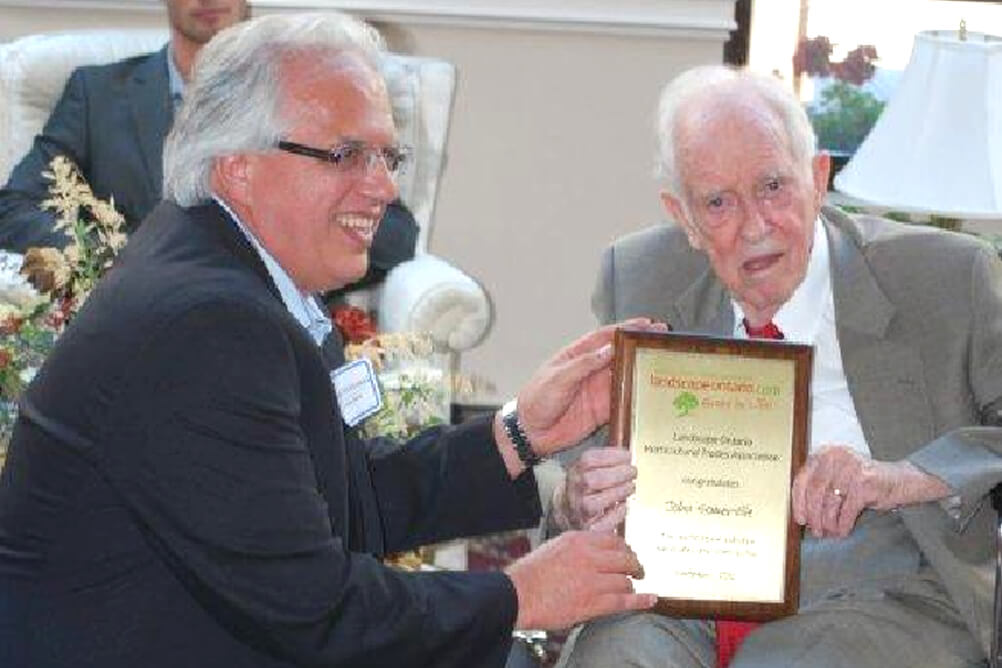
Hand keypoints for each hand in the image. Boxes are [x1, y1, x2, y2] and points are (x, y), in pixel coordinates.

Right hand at [504, 531, 656, 630]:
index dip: (624, 548)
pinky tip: (651, 599)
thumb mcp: (555, 547)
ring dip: (630, 584)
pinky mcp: (594, 602)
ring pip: (625, 580)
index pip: (613, 540)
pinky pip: (625, 600)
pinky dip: (641, 600)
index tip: (627, 554)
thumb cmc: (530, 574)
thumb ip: (578, 547)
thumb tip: (595, 552)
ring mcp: (594, 580)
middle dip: (634, 564)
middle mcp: (590, 556)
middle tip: (638, 569)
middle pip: (625, 557)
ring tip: (633, 586)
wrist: (517, 595)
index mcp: (579, 540)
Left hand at [512, 318, 667, 456]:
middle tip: (664, 343)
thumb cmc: (536, 399)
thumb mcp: (558, 378)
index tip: (647, 324)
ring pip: (626, 376)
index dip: (627, 329)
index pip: (606, 337)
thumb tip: (609, 349)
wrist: (531, 432)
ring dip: (643, 372)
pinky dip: (638, 398)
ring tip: (665, 366)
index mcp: (578, 355)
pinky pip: (624, 401)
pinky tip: (653, 395)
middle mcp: (591, 370)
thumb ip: (584, 364)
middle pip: (621, 354)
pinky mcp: (602, 410)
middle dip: (642, 348)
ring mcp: (598, 390)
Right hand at [554, 447, 634, 531]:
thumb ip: (605, 460)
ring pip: (594, 503)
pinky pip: (601, 524)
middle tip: (632, 472)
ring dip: (618, 492)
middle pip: (591, 480)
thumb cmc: (585, 488)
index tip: (628, 456)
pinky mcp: (588, 529)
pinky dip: (615, 514)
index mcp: (574, 472)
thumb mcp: (588, 468)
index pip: (588, 460)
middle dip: (617, 474)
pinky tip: (623, 505)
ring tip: (630, 486)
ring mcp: (579, 511)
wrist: (568, 511)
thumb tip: (627, 454)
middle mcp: (573, 491)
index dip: (611, 456)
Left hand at [792, 445, 950, 537]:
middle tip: (816, 531)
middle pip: (815, 492)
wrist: (899, 480)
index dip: (798, 502)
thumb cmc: (862, 481)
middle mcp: (835, 457)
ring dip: (828, 522)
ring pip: (830, 502)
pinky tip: (842, 531)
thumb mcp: (836, 476)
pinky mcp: (865, 482)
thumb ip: (818, 487)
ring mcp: (851, 468)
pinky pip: (847, 510)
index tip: (800, 519)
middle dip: (814, 515)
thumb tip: (802, 513)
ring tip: (829, 533)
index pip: (802, 479)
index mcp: (824, 453)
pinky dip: (843, 524)